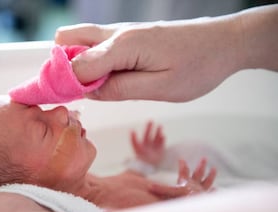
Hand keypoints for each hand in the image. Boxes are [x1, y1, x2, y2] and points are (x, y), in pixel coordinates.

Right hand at [55, 18, 242, 101]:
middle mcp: (116, 33)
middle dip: (63, 67)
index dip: (67, 85)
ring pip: (80, 39)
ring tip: (93, 87)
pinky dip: (91, 60)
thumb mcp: (160, 89)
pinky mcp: (129, 36)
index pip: (76, 65)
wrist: (225, 43)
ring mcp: (122, 32)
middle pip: (67, 39)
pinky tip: (108, 78)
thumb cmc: (198, 66)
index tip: (67, 102)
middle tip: (77, 91)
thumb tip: (90, 91)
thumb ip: (120, 90)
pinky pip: (97, 44)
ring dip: (77, 63)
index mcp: (122, 45)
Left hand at [130, 120, 164, 165]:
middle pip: (153, 135)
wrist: (146, 165)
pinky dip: (163, 140)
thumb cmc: (140, 156)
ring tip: (161, 127)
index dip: (148, 127)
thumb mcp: (135, 146)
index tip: (150, 121)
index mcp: (143, 143)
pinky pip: (162, 144)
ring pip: (158, 139)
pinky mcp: (160, 152)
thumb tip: (131, 131)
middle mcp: (149, 145)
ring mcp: (155, 148)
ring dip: (159, 133)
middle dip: (155, 130)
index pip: (146, 133)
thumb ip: (133, 139)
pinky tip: (163, 135)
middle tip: (158, 124)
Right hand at [147, 158, 215, 198]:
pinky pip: (211, 193)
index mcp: (185, 182)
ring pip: (208, 180)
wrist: (198, 208)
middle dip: (201, 165)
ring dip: (211, 174)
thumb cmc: (184, 199)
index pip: (183, 170)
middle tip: (204, 158)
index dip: (182, 164)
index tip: (181, 158)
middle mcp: (195, 185)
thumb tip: (148, 186)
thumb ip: (160, 189)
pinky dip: (213, 192)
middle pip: (198, 172)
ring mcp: (202, 190)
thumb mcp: (170, 193)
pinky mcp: (208, 197)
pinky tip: (216, 190)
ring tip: (214, 169)